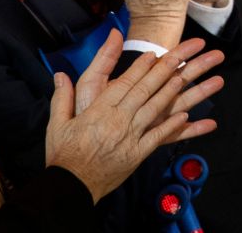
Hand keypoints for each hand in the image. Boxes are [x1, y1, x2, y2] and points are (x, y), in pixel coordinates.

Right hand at [45, 32, 222, 201]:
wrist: (70, 187)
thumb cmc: (64, 156)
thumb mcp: (57, 125)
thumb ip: (62, 98)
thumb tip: (59, 75)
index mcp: (98, 112)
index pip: (123, 84)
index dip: (139, 68)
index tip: (151, 54)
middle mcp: (117, 121)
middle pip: (142, 92)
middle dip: (161, 72)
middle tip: (176, 57)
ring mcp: (129, 138)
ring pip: (153, 110)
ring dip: (169, 93)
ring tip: (183, 78)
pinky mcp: (137, 154)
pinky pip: (157, 137)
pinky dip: (171, 126)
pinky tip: (184, 116)